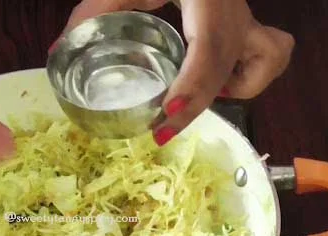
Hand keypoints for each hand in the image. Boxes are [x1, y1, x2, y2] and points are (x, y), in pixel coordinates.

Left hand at [54, 0, 294, 145]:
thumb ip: (92, 12)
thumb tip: (58, 49)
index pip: (209, 48)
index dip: (190, 89)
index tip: (164, 117)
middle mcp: (234, 9)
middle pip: (227, 67)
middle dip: (195, 106)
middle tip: (160, 131)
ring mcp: (247, 15)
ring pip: (266, 60)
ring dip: (233, 90)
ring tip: (191, 98)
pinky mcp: (250, 21)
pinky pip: (269, 55)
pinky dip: (248, 77)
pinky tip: (216, 82)